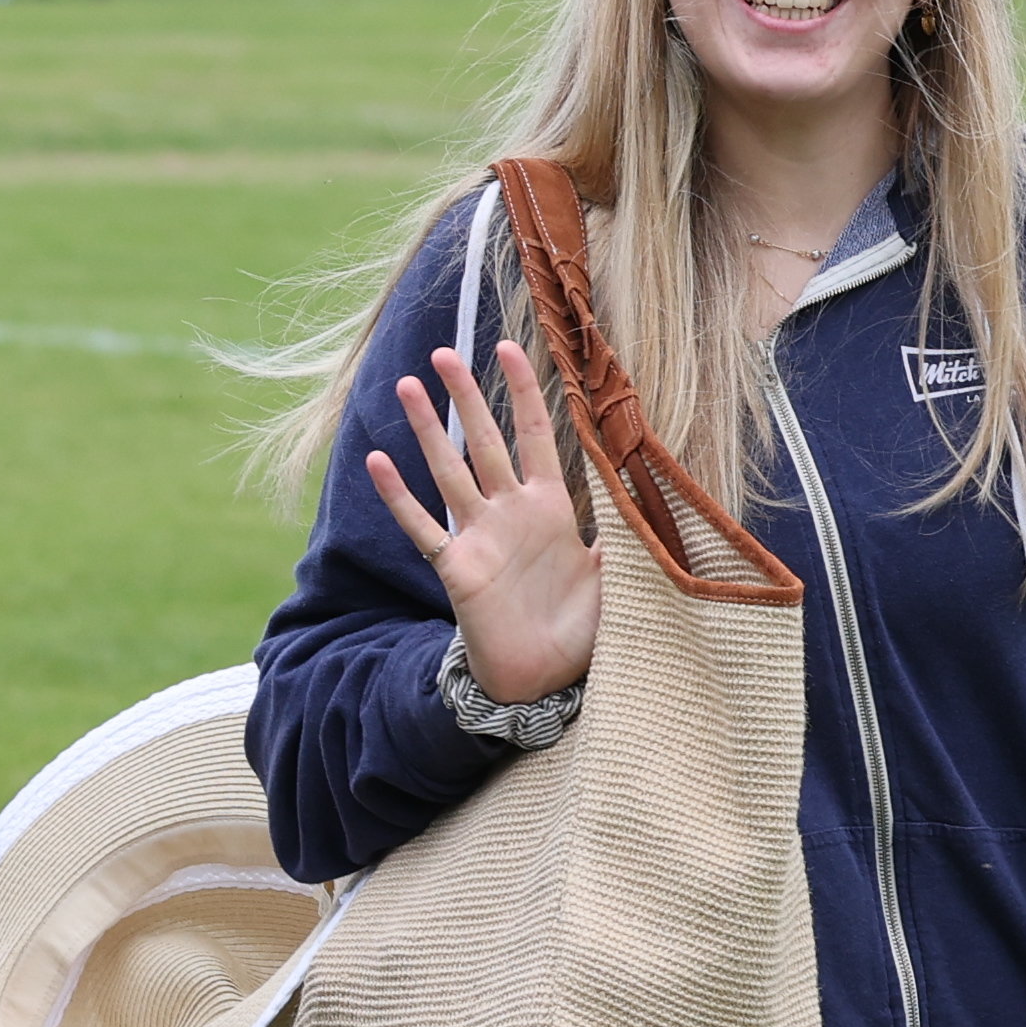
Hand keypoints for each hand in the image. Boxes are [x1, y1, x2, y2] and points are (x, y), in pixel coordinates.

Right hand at [371, 339, 600, 705]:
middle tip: (445, 352)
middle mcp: (510, 511)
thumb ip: (625, 537)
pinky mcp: (457, 567)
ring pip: (449, 470)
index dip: (524, 392)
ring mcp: (479, 536)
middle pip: (485, 440)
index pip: (535, 435)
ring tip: (408, 385)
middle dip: (467, 395)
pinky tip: (377, 463)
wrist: (543, 679)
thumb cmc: (579, 629)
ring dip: (427, 428)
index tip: (512, 347)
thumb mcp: (615, 578)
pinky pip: (422, 527)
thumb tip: (648, 502)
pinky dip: (399, 497)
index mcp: (551, 507)